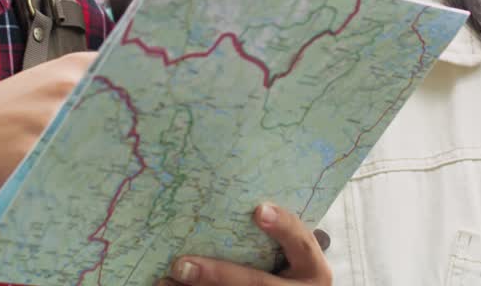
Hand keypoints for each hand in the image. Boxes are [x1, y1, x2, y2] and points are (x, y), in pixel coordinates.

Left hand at [162, 204, 332, 285]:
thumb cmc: (291, 270)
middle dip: (218, 275)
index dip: (282, 227)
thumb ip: (278, 237)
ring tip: (167, 281)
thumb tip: (241, 202)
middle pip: (257, 284)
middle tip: (181, 265)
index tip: (259, 209)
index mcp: (313, 271)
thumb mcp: (295, 256)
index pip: (301, 243)